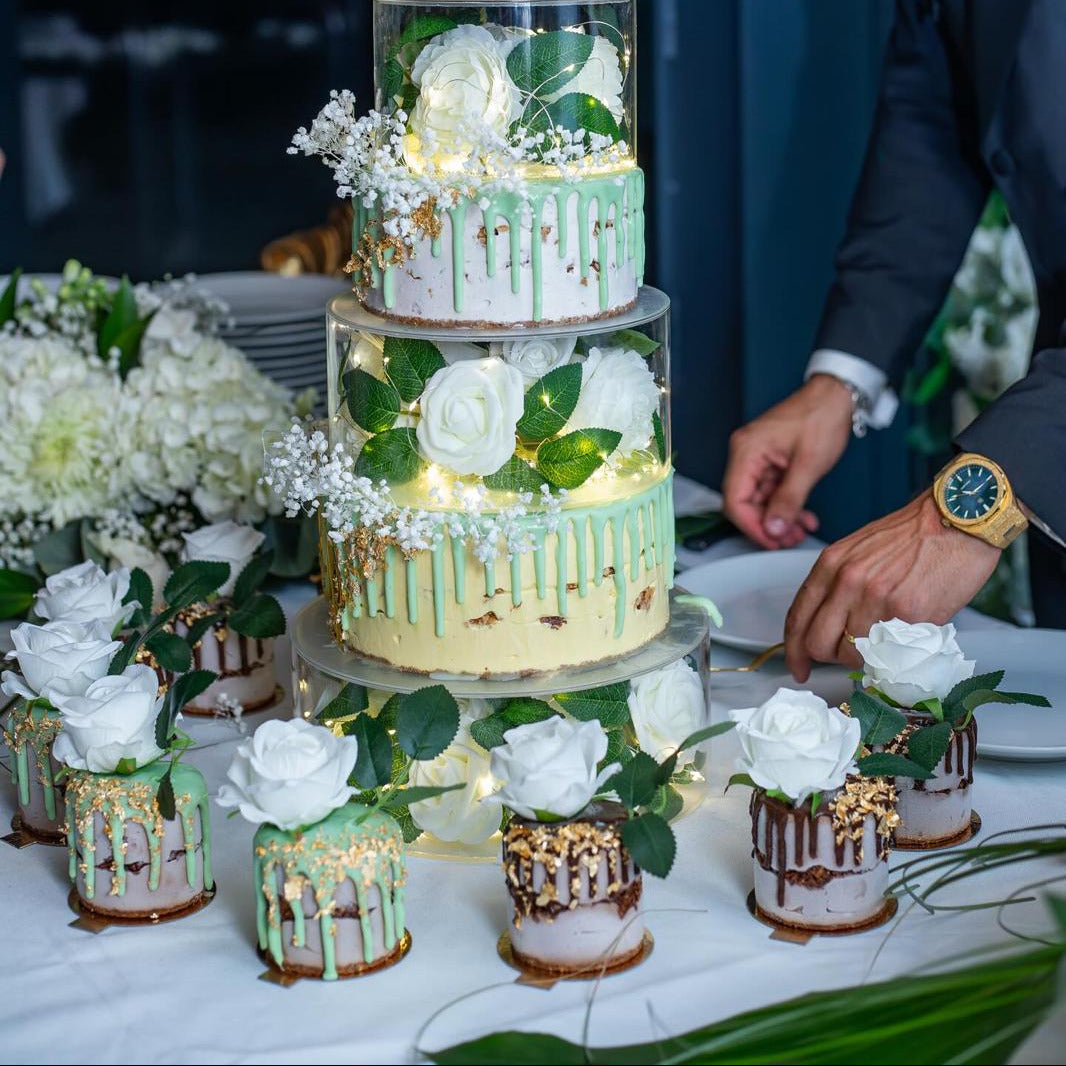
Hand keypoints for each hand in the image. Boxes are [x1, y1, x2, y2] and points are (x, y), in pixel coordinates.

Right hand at [723, 375, 853, 548]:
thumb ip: (788, 501)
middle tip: (790, 539)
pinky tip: (802, 516)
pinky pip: (770, 491)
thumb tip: (772, 529)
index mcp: (747, 451)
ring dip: (779, 518)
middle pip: (744, 503)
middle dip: (768, 525)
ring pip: (759, 500)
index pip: (735, 501)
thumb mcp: (808, 465)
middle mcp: (745, 454)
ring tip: (800, 531)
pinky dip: (785, 505)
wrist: (837, 395)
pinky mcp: (769, 460)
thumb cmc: (822, 416)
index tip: (772, 541)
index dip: (752, 526)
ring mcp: (756, 457)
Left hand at [784, 491, 1000, 680]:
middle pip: (817, 644)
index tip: (799, 666)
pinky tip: (905, 636)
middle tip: (846, 656)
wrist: (956, 521)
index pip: (797, 618)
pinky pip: (888, 651)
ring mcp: (876, 598)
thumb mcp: (858, 551)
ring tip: (885, 639)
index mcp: (831, 564)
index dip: (793, 651)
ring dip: (866, 656)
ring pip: (852, 654)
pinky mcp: (908, 613)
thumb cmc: (912, 535)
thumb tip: (829, 626)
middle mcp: (847, 581)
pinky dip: (894, 653)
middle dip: (828, 657)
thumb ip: (838, 585)